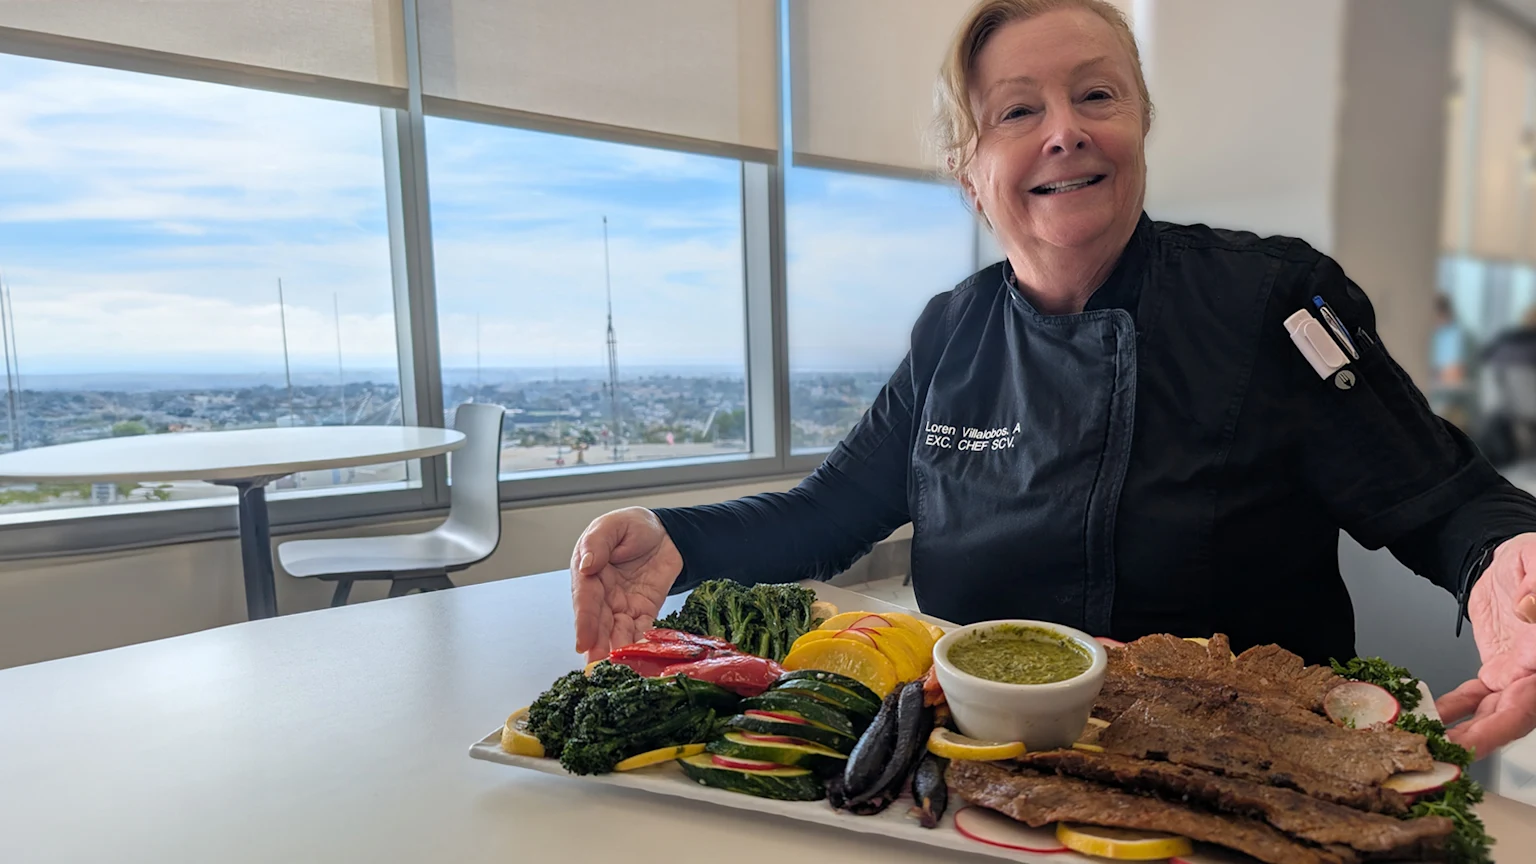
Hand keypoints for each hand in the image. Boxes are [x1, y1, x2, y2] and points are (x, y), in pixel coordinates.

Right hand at [570, 507, 683, 662]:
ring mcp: (623, 604)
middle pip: (598, 622)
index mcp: (589, 572)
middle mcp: (603, 593)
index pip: (585, 599)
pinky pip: (641, 630)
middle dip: (597, 644)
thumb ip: (598, 542)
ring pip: (616, 631)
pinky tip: (638, 658)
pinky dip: (639, 644)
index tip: (583, 641)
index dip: (584, 621)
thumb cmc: (634, 526)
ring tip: (616, 669)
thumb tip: (586, 564)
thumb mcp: (614, 525)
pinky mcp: (643, 611)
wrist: (666, 532)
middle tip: (596, 666)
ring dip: (615, 650)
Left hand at [1436, 533, 1535, 757]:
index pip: (1534, 692)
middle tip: (1453, 754)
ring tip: (1436, 745)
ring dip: (1467, 731)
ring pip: (1496, 712)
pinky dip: (1454, 710)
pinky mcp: (1499, 670)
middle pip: (1517, 714)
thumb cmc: (1534, 562)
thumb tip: (1530, 609)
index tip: (1488, 732)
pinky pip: (1476, 697)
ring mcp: (1520, 674)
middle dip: (1485, 737)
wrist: (1517, 561)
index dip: (1513, 716)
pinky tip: (1430, 718)